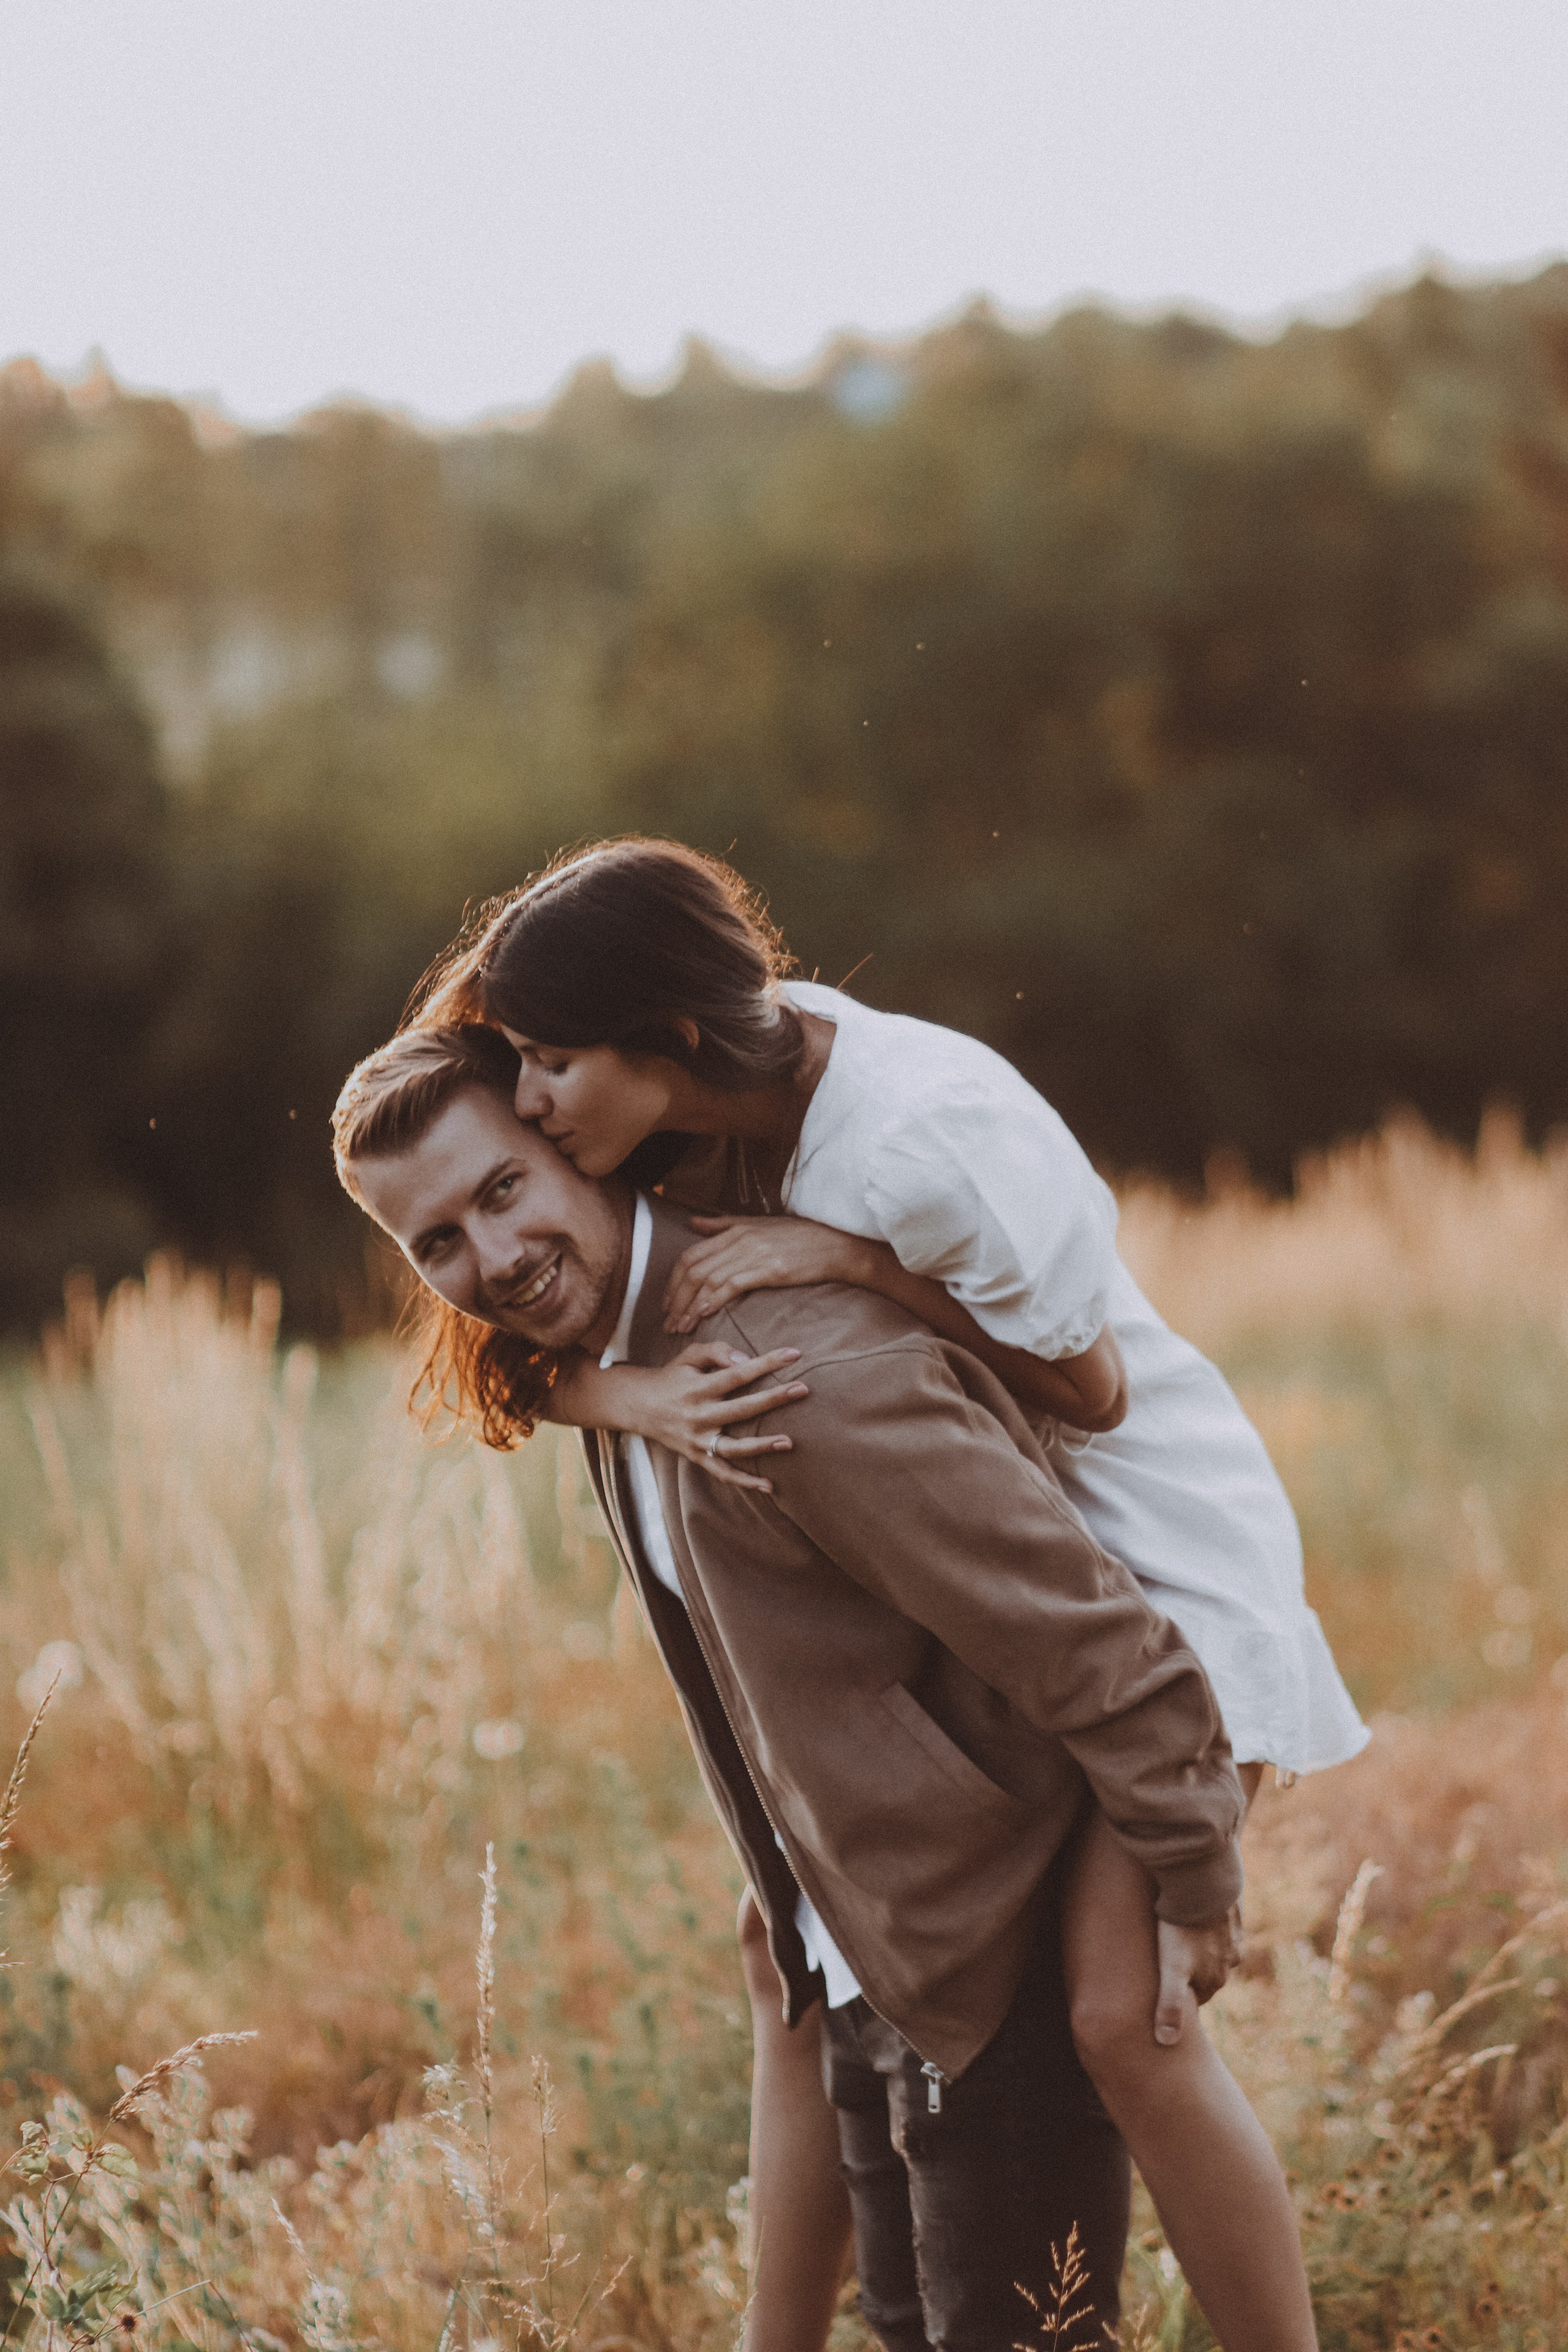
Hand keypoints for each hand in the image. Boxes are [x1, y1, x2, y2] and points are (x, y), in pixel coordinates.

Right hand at [632, 1343, 809, 1490]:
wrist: (638, 1406)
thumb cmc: (673, 1376)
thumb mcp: (689, 1357)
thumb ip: (717, 1352)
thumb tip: (746, 1359)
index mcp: (698, 1387)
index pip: (737, 1373)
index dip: (766, 1363)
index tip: (794, 1354)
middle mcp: (698, 1415)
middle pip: (741, 1408)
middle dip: (774, 1398)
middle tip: (803, 1389)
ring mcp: (698, 1440)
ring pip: (733, 1447)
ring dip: (761, 1446)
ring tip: (789, 1442)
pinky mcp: (697, 1457)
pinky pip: (723, 1473)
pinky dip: (745, 1482)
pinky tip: (769, 1486)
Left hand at [662, 1216, 871, 1333]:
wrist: (835, 1246)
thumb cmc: (799, 1238)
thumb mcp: (757, 1224)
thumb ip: (722, 1225)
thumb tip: (692, 1223)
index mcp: (734, 1230)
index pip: (690, 1255)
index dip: (673, 1282)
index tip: (666, 1304)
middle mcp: (738, 1239)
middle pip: (693, 1270)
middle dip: (675, 1299)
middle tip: (668, 1323)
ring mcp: (752, 1253)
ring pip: (708, 1280)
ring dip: (689, 1306)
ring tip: (681, 1327)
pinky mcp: (768, 1268)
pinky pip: (731, 1285)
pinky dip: (712, 1300)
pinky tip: (703, 1315)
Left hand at [1153, 1908, 1243, 2046]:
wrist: (1203, 1882)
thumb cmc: (1182, 1928)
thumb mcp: (1172, 1969)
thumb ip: (1171, 2005)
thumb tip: (1166, 2043)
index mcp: (1216, 1978)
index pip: (1199, 1995)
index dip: (1182, 1992)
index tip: (1166, 1984)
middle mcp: (1231, 1959)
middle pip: (1208, 1970)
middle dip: (1192, 1967)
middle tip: (1169, 1955)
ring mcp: (1234, 1934)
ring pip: (1214, 1944)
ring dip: (1200, 1941)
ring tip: (1177, 1931)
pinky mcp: (1233, 1909)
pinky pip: (1219, 1919)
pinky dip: (1207, 1918)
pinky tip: (1192, 1910)